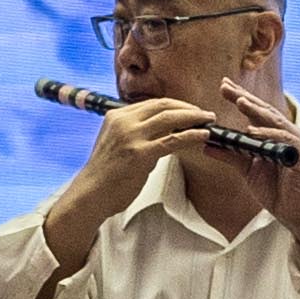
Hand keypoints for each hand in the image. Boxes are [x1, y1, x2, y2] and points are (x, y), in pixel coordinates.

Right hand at [39, 94, 234, 273]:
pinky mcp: (139, 154)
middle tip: (205, 114)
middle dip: (188, 108)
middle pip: (163, 105)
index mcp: (117, 116)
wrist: (90, 194)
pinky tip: (203, 135)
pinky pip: (172, 140)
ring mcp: (131, 136)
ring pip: (170, 118)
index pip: (152, 103)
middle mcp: (123, 121)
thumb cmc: (106, 174)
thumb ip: (138, 134)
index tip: (191, 110)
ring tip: (209, 121)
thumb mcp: (118, 144)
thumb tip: (165, 131)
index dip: (176, 105)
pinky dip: (191, 135)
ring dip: (193, 118)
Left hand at [218, 81, 299, 254]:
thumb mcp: (248, 170)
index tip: (223, 85)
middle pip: (264, 111)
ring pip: (275, 121)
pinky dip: (269, 134)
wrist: (297, 214)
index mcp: (275, 135)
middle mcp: (287, 134)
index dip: (240, 97)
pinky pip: (285, 140)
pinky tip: (252, 131)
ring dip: (256, 111)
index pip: (256, 112)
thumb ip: (231, 155)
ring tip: (239, 101)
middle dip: (244, 97)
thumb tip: (207, 145)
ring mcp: (297, 143)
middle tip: (226, 86)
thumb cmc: (277, 191)